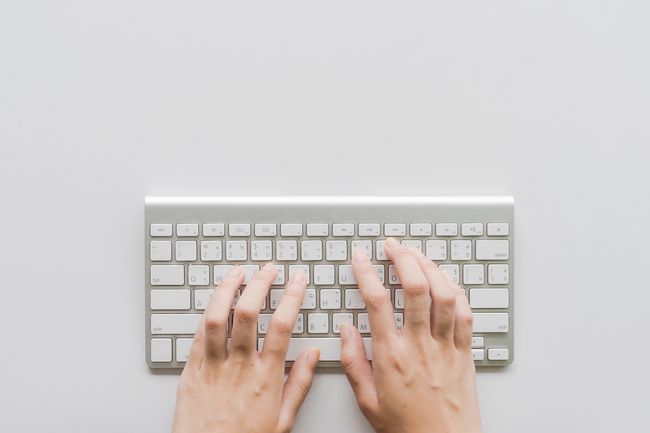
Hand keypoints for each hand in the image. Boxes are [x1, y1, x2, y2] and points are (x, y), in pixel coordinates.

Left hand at [172, 264, 319, 432]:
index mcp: (266, 377)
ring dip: (227, 288)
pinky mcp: (190, 371)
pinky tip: (215, 302)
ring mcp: (211, 367)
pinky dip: (207, 313)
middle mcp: (238, 367)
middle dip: (259, 283)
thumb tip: (314, 354)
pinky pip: (197, 335)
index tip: (297, 280)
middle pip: (248, 313)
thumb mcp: (284, 420)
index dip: (291, 297)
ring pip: (216, 317)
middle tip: (268, 269)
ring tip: (237, 272)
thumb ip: (300, 384)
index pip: (282, 325)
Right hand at [340, 237, 480, 432]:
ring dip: (429, 267)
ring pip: (443, 294)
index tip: (360, 258)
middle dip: (401, 258)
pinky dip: (456, 291)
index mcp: (392, 356)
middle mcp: (420, 345)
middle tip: (391, 246)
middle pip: (414, 288)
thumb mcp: (367, 401)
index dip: (366, 272)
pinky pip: (465, 313)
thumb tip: (346, 330)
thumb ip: (353, 362)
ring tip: (416, 254)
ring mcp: (446, 346)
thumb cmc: (407, 428)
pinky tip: (446, 281)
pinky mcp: (465, 352)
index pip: (376, 301)